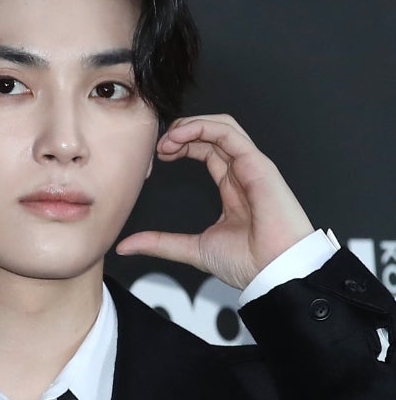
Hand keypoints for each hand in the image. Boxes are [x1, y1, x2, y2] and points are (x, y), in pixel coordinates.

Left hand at [115, 114, 313, 289]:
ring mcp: (252, 167)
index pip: (207, 151)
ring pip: (222, 126)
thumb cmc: (248, 263)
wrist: (273, 273)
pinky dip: (203, 127)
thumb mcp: (191, 249)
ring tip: (168, 139)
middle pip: (212, 134)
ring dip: (191, 125)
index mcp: (233, 189)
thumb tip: (126, 245)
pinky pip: (230, 133)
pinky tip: (181, 136)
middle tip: (158, 147)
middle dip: (181, 133)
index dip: (182, 145)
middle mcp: (243, 173)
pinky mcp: (258, 165)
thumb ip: (160, 243)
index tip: (159, 156)